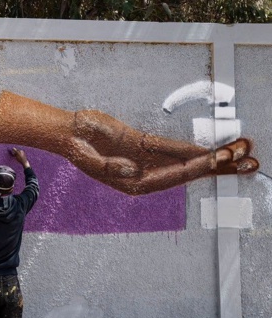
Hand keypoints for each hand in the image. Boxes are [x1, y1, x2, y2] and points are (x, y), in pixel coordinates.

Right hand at [0, 91, 258, 196]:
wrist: (67, 133)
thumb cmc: (77, 148)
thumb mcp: (91, 159)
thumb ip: (111, 167)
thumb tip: (134, 169)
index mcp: (134, 184)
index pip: (175, 175)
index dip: (199, 165)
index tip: (220, 158)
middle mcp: (146, 175)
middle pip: (190, 172)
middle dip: (220, 166)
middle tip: (251, 160)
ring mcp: (147, 161)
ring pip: (188, 160)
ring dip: (216, 158)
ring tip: (244, 153)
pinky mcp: (145, 146)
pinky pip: (175, 148)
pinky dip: (196, 148)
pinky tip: (218, 149)